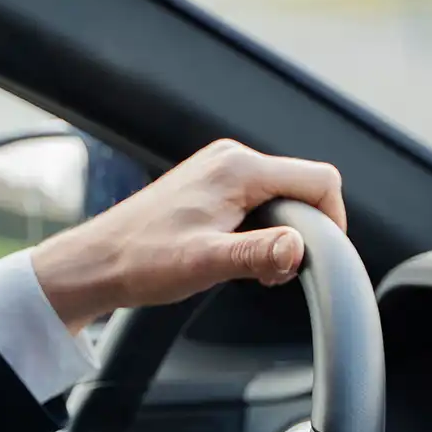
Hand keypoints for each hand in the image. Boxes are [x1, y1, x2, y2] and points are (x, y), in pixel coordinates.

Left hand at [29, 138, 347, 330]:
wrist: (98, 262)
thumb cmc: (143, 260)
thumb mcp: (206, 263)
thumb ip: (258, 254)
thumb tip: (299, 248)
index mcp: (239, 169)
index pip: (320, 180)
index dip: (333, 220)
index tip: (319, 257)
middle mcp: (233, 160)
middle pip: (304, 187)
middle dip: (304, 232)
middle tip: (276, 272)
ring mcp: (221, 170)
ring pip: (283, 196)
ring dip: (282, 234)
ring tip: (253, 268)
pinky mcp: (212, 185)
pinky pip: (260, 201)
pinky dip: (262, 231)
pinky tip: (237, 257)